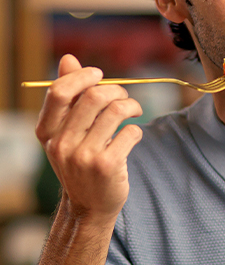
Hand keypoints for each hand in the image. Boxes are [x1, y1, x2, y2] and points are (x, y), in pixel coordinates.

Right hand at [35, 54, 142, 223]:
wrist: (89, 206)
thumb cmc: (81, 160)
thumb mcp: (67, 131)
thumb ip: (69, 96)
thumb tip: (68, 58)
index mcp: (48, 131)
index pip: (59, 91)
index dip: (83, 76)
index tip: (99, 75)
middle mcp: (61, 144)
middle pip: (93, 96)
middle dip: (116, 90)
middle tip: (123, 97)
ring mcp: (83, 157)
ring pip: (116, 110)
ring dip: (131, 105)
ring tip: (134, 111)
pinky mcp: (107, 166)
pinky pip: (131, 131)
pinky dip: (137, 129)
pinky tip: (132, 136)